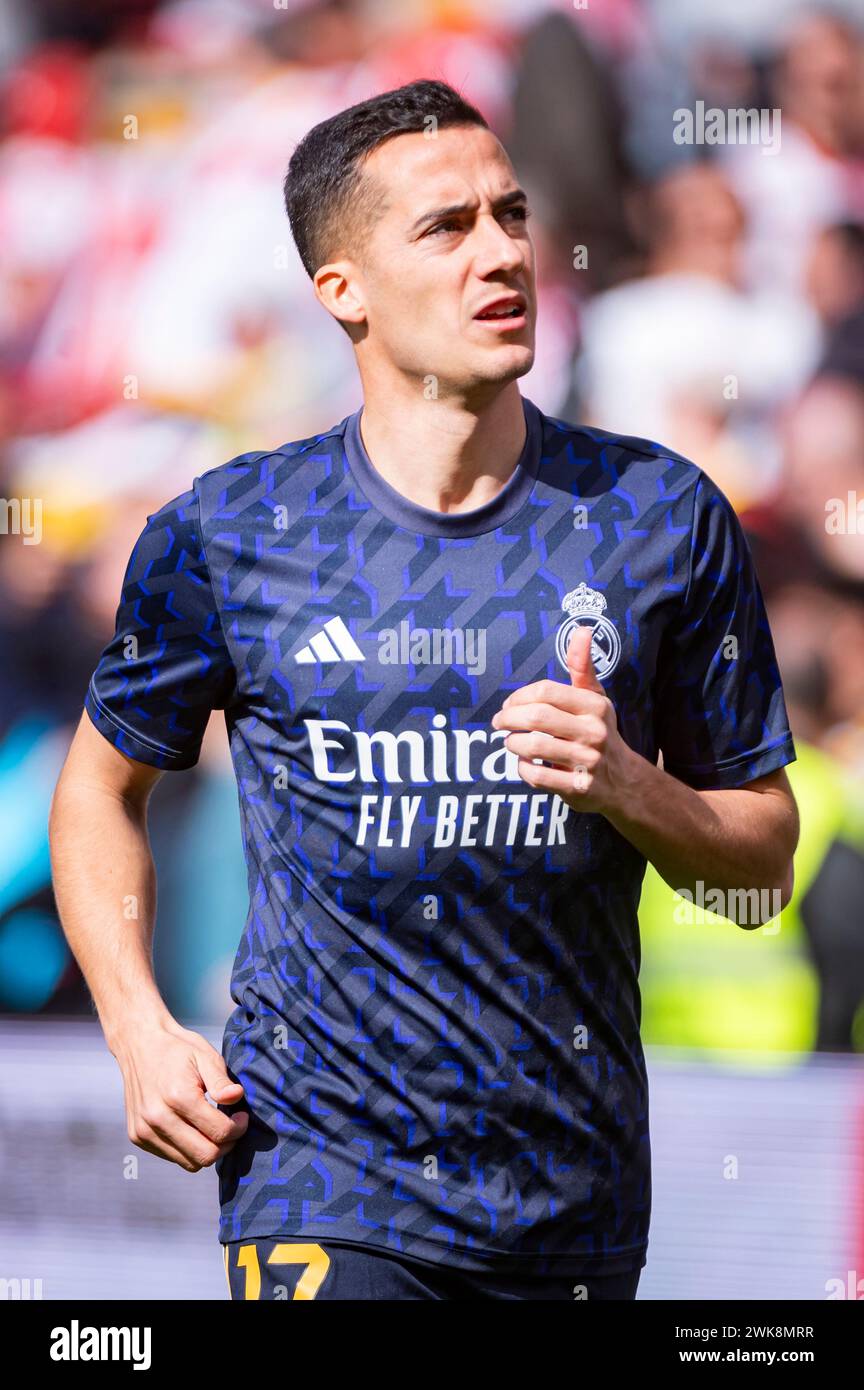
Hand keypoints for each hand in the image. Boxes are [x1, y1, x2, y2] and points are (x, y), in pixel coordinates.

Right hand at [112, 1018, 248, 1171]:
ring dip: (207, 1150)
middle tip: (232, 1127)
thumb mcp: (205, 1056)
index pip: (219, 1132)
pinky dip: (188, 1149)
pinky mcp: (137, 1137)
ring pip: (189, 1163)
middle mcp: (158, 1118)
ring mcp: (144, 1130)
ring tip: (213, 1127)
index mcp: (178, 1096)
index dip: (238, 1129)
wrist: (139, 1044)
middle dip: (226, 1145)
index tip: (242, 1117)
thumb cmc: (177, 1049)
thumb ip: (221, 1082)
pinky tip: (193, 1128)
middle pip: (205, 1155)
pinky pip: (172, 1157)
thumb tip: (236, 1098)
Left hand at [490, 624, 631, 814]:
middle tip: (498, 723)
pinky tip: (524, 763)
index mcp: (595, 706)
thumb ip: (582, 667)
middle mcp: (594, 732)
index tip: (509, 705)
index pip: (546, 692)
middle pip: (536, 718)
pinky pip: (537, 776)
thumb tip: (581, 630)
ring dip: (513, 744)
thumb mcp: (594, 698)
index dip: (519, 697)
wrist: (623, 782)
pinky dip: (523, 769)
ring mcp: (587, 761)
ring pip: (533, 747)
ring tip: (511, 742)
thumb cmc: (599, 732)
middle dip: (508, 719)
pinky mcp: (578, 788)